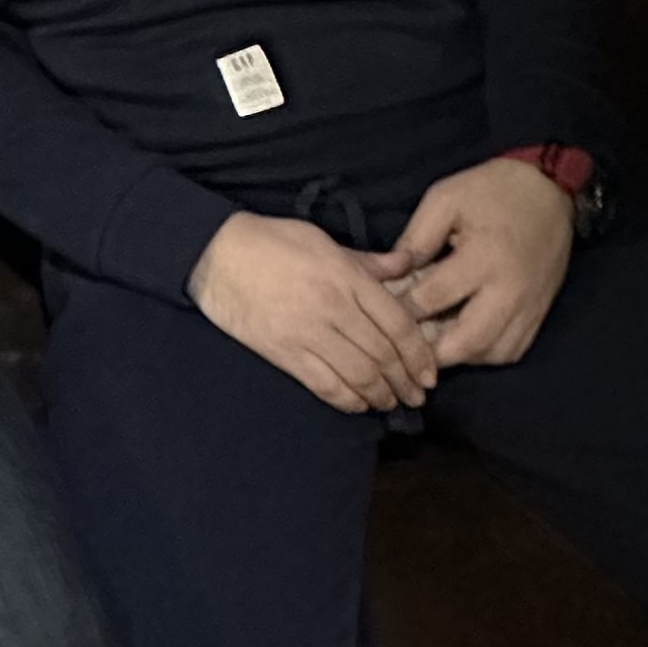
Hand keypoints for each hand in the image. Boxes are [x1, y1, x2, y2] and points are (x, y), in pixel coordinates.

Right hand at [189, 210, 440, 415]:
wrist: (217, 255)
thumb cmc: (273, 242)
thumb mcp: (325, 241)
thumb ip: (368, 261)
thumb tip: (407, 264)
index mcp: (347, 278)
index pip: (397, 324)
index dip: (419, 354)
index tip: (430, 371)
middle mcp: (334, 309)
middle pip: (383, 355)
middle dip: (406, 381)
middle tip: (417, 395)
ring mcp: (308, 334)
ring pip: (359, 375)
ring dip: (381, 395)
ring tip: (392, 403)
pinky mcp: (284, 353)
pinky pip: (325, 385)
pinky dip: (348, 401)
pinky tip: (359, 405)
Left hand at [370, 157, 572, 367]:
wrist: (549, 190)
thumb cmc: (492, 191)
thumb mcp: (445, 200)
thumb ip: (416, 238)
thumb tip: (390, 275)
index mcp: (483, 257)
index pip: (434, 299)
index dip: (402, 310)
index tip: (379, 314)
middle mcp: (510, 291)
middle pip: (467, 342)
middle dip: (431, 351)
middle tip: (404, 346)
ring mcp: (529, 307)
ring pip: (491, 354)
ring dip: (459, 356)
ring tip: (433, 344)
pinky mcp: (540, 314)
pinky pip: (511, 351)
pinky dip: (485, 354)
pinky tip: (464, 340)